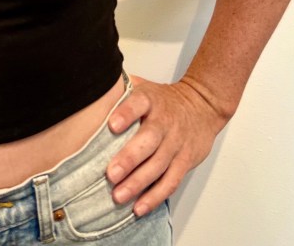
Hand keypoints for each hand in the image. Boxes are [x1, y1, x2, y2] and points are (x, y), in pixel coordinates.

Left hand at [105, 76, 227, 216]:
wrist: (203, 105)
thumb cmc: (164, 99)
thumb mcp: (144, 86)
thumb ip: (120, 90)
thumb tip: (90, 90)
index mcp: (151, 100)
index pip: (138, 103)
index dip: (126, 113)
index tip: (111, 125)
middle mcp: (165, 121)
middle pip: (149, 140)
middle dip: (129, 159)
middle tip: (110, 174)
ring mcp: (177, 143)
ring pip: (158, 165)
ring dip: (138, 183)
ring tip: (118, 196)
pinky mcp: (186, 161)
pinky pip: (171, 181)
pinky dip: (155, 197)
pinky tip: (139, 207)